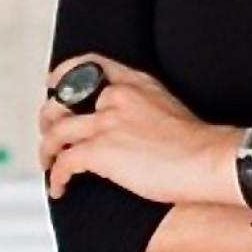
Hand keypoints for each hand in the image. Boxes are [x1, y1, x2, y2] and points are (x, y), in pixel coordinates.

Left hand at [39, 53, 243, 206]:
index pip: (90, 64)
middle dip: (49, 120)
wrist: (204, 158)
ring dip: (46, 152)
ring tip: (49, 165)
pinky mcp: (102, 151)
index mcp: (135, 82)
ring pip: (56, 133)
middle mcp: (117, 97)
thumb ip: (139, 103)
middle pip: (64, 101)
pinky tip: (61, 187)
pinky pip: (64, 163)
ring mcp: (108, 123)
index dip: (64, 74)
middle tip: (49, 133)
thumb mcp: (165, 103)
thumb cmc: (192, 140)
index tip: (53, 83)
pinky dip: (56, 177)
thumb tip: (124, 121)